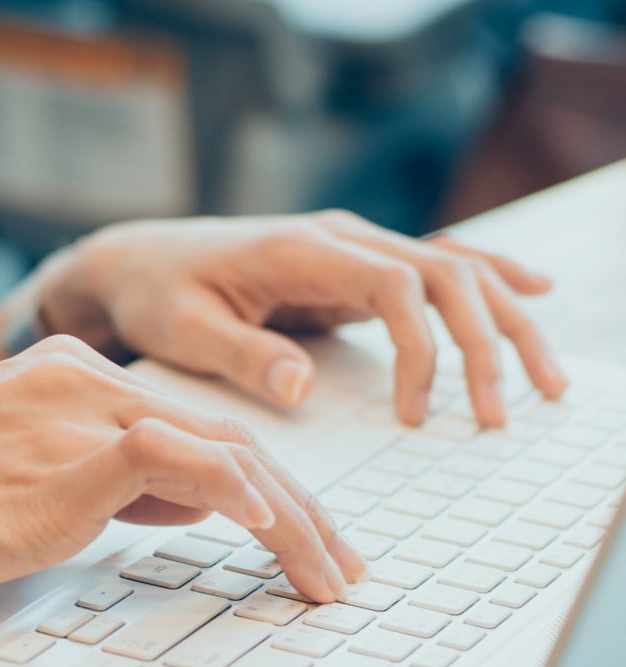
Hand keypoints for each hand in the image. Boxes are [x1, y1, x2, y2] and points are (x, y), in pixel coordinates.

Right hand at [0, 335, 366, 608]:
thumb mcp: (16, 485)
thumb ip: (101, 480)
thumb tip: (185, 503)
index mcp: (65, 377)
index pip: (194, 428)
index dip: (266, 488)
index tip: (303, 536)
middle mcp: (76, 381)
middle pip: (225, 438)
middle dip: (302, 510)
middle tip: (341, 566)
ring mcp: (68, 417)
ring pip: (221, 452)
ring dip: (294, 521)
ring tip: (329, 577)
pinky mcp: (56, 465)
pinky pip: (176, 463)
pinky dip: (239, 495)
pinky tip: (275, 533)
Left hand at [38, 210, 566, 426]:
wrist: (137, 262)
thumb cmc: (154, 296)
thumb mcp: (183, 331)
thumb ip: (242, 355)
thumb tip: (301, 386)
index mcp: (299, 250)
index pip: (396, 285)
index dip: (422, 348)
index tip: (416, 413)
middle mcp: (336, 239)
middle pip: (445, 274)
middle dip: (487, 341)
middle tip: (505, 412)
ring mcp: (349, 250)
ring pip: (453, 271)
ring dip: (504, 320)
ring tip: (545, 382)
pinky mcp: (350, 270)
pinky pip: (433, 270)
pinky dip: (487, 281)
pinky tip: (535, 294)